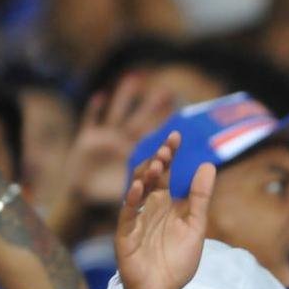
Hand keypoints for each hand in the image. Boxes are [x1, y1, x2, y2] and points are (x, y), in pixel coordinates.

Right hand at [66, 75, 173, 204]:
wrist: (81, 208)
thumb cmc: (115, 207)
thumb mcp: (152, 203)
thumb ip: (174, 188)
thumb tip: (208, 166)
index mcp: (139, 164)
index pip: (158, 149)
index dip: (168, 138)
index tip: (178, 127)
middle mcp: (124, 149)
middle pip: (141, 127)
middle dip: (152, 111)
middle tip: (166, 93)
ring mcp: (105, 143)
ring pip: (118, 116)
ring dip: (125, 99)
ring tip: (135, 79)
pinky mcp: (85, 142)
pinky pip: (90, 122)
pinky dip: (95, 110)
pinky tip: (101, 96)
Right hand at [114, 131, 215, 288]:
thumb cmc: (177, 261)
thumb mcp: (195, 226)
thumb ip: (200, 197)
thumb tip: (208, 165)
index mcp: (164, 203)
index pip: (165, 173)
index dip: (169, 154)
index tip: (176, 136)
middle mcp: (147, 207)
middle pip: (149, 177)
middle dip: (157, 161)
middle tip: (167, 147)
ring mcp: (135, 220)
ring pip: (136, 192)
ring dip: (145, 176)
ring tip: (157, 163)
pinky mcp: (125, 237)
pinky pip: (127, 215)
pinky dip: (131, 201)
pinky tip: (138, 187)